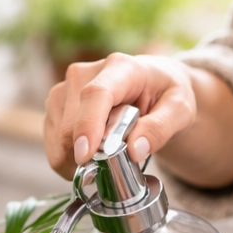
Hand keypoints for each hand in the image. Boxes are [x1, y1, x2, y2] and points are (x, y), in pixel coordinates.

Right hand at [44, 53, 197, 180]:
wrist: (152, 86)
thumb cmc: (166, 96)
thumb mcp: (180, 111)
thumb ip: (161, 128)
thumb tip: (134, 150)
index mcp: (120, 68)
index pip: (95, 95)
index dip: (87, 126)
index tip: (85, 156)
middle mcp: (84, 74)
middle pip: (71, 125)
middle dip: (87, 155)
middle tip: (113, 163)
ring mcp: (64, 90)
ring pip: (57, 139)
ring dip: (76, 160)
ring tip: (103, 156)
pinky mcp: (54, 107)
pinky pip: (52, 145)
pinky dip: (67, 160)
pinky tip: (88, 154)